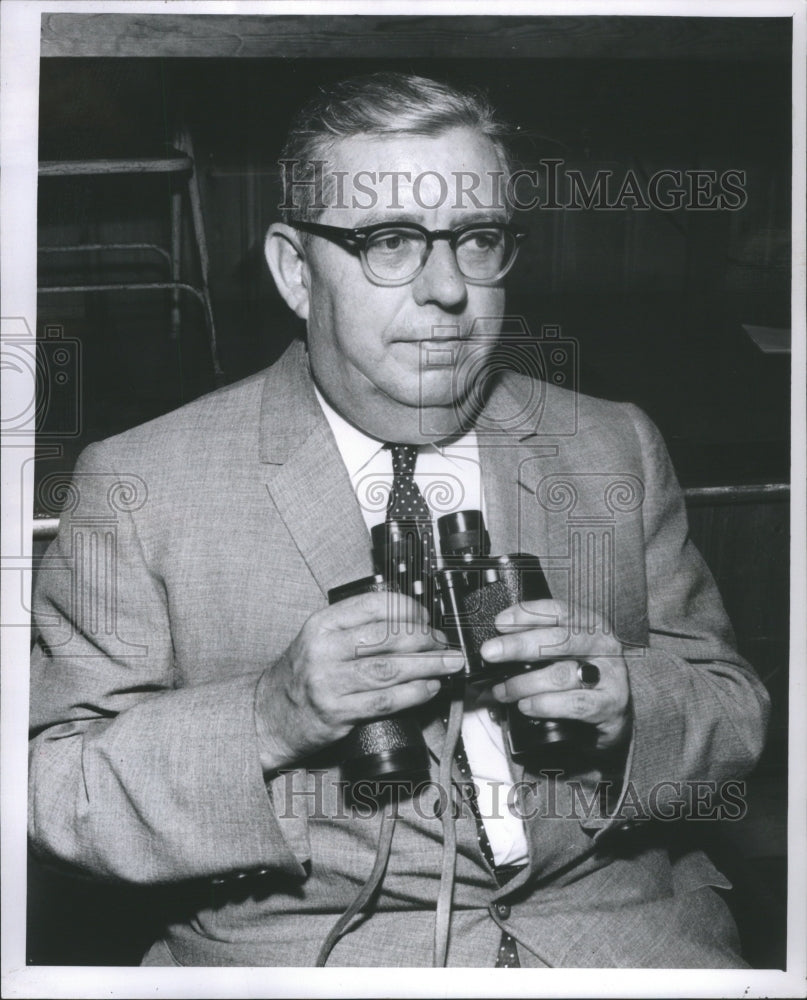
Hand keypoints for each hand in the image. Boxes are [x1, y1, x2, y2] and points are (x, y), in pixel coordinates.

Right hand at [255, 592, 462, 770]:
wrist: (267, 716)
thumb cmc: (301, 675)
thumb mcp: (319, 639)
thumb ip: (356, 627)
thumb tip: (408, 621)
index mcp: (323, 624)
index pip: (375, 606)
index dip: (409, 610)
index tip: (427, 618)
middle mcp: (324, 649)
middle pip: (387, 637)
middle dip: (425, 639)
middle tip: (444, 644)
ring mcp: (329, 682)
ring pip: (390, 669)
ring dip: (428, 666)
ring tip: (448, 664)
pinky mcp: (336, 712)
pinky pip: (385, 701)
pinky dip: (413, 694)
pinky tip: (429, 689)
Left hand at [480, 599, 631, 749]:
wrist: (616, 712)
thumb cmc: (584, 674)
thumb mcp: (566, 650)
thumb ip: (540, 642)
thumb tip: (498, 644)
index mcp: (590, 624)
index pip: (558, 611)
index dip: (527, 614)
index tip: (500, 623)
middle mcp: (603, 645)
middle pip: (558, 640)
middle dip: (519, 646)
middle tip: (490, 653)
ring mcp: (609, 675)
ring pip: (561, 674)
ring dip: (524, 683)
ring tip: (502, 690)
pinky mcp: (610, 704)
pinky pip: (572, 703)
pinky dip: (544, 705)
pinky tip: (526, 705)